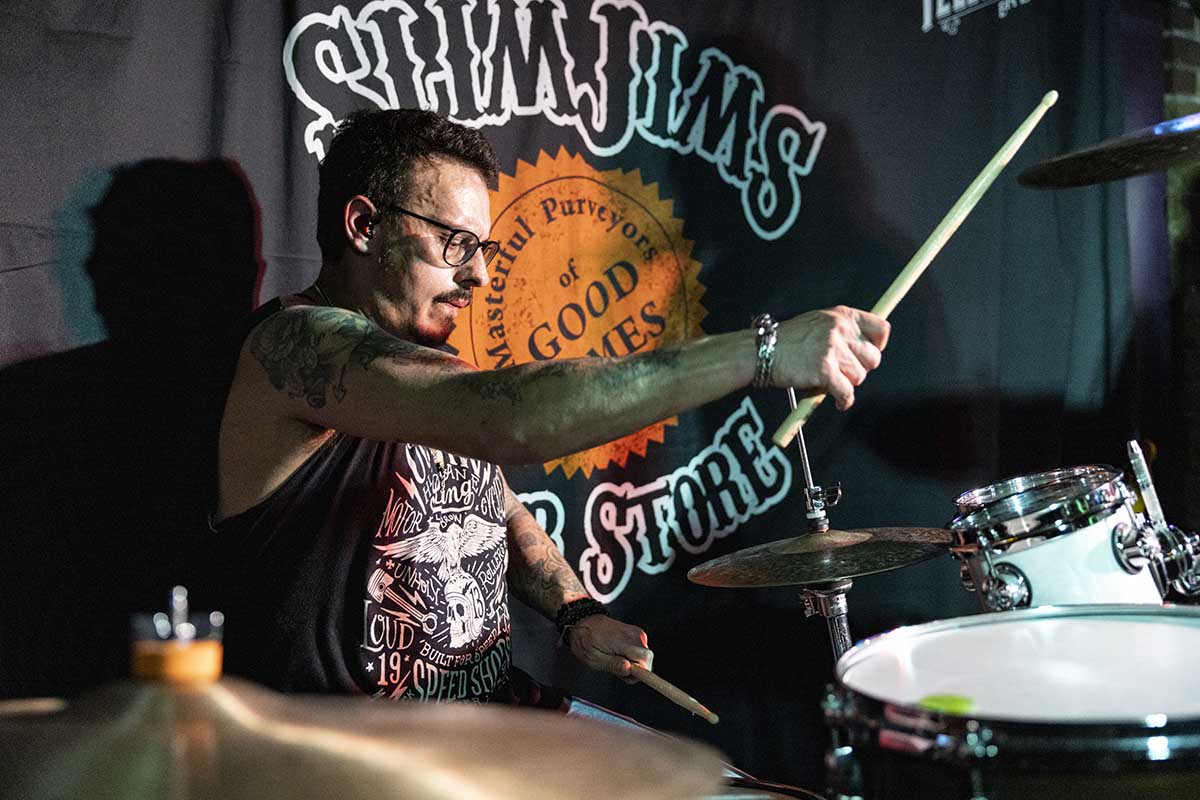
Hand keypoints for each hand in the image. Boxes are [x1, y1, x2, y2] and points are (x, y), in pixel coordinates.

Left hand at [566, 615, 652, 682]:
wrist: (585, 622)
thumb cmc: (586, 641)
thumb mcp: (594, 658)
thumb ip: (613, 664)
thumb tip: (629, 669)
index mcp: (624, 640)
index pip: (646, 659)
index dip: (642, 672)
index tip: (631, 676)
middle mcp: (635, 635)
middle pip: (647, 661)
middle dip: (635, 670)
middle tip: (616, 668)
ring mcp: (638, 633)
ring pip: (644, 658)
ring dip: (632, 664)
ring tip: (614, 659)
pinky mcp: (638, 634)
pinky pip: (641, 652)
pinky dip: (632, 657)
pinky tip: (618, 654)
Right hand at [774, 305, 889, 409]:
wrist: (762, 351)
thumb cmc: (786, 341)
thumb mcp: (818, 323)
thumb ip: (841, 332)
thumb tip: (862, 350)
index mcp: (841, 316)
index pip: (881, 329)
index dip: (878, 346)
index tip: (869, 354)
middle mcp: (840, 330)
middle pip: (873, 358)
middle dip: (861, 369)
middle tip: (845, 374)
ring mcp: (833, 350)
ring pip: (859, 377)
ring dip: (847, 384)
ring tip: (832, 384)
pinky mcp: (825, 371)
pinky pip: (847, 392)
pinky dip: (844, 400)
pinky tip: (838, 401)